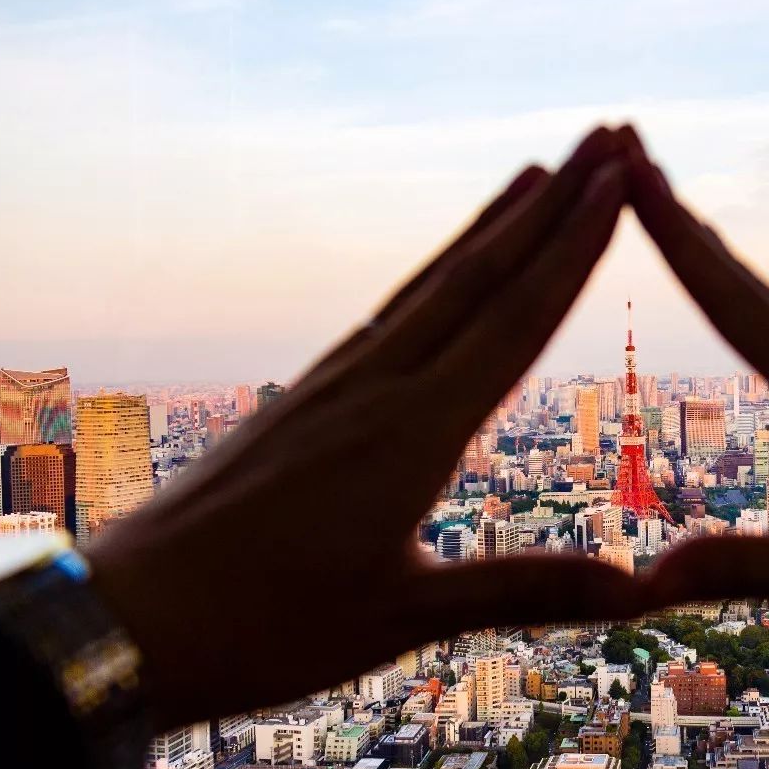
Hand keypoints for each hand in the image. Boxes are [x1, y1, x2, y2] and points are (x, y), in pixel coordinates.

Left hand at [84, 127, 647, 728]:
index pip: (513, 321)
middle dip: (553, 207)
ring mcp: (336, 383)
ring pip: (433, 283)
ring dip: (495, 224)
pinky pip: (393, 311)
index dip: (573, 251)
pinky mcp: (308, 395)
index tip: (617, 185)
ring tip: (540, 172)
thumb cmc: (262, 628)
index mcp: (409, 433)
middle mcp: (375, 386)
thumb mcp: (401, 616)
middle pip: (480, 276)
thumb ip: (522, 591)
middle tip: (606, 141)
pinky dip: (439, 271)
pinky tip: (449, 266)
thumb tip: (638, 591)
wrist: (130, 619)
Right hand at [621, 127, 768, 724]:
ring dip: (699, 235)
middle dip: (676, 209)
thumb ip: (743, 572)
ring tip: (647, 186)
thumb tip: (645, 584)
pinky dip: (730, 277)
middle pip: (741, 276)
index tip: (633, 176)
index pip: (736, 305)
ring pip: (759, 288)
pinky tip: (713, 264)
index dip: (677, 240)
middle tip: (622, 143)